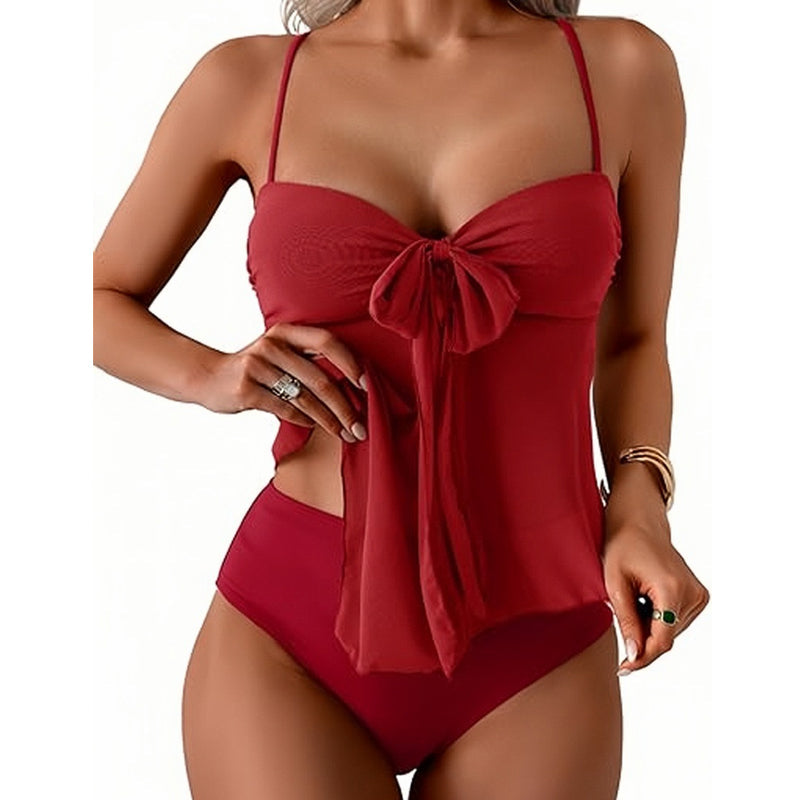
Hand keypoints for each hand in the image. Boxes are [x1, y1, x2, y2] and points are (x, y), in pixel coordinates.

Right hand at [196, 322, 368, 442]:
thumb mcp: (280, 352)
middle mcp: (273, 344)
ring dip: (329, 420)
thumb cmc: (256, 368)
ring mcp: (257, 365)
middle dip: (345, 407)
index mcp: (286, 331)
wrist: (208, 376)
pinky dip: (304, 420)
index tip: (368, 387)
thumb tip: (354, 384)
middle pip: (321, 378)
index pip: (327, 342)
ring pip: (305, 398)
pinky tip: (316, 427)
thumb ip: (309, 360)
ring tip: (344, 434)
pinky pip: (285, 409)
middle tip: (360, 427)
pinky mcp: (246, 389)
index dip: (351, 363)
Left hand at [602, 490, 709, 675]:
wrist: (639, 523)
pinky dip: (657, 619)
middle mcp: (692, 593)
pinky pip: (675, 622)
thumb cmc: (622, 547)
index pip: (661, 639)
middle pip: (666, 637)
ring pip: (670, 632)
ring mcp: (698, 595)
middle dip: (641, 639)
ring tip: (633, 599)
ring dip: (648, 627)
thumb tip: (635, 655)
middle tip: (619, 620)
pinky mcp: (698, 596)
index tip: (624, 668)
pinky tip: (644, 599)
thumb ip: (626, 621)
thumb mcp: (614, 584)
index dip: (642, 657)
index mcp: (671, 588)